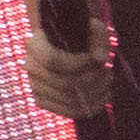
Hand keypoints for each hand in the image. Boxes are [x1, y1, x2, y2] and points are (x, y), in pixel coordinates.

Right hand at [22, 0, 117, 121]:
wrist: (64, 46)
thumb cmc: (79, 34)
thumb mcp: (90, 28)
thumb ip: (98, 37)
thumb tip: (101, 58)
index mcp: (34, 44)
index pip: (53, 60)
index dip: (78, 64)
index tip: (99, 60)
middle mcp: (30, 66)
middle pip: (64, 83)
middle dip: (92, 80)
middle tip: (109, 72)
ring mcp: (34, 86)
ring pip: (68, 99)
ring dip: (95, 93)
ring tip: (108, 82)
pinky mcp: (43, 101)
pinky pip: (67, 111)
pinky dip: (89, 106)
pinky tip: (103, 96)